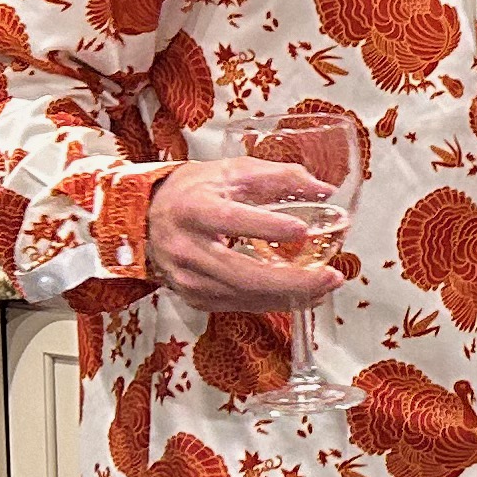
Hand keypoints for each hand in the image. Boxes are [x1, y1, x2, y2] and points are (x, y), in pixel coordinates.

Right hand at [144, 161, 349, 314]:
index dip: (268, 227)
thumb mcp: (231, 171)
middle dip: (292, 280)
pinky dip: (274, 302)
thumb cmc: (191, 192)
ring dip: (291, 295)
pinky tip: (301, 294)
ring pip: (245, 295)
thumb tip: (324, 188)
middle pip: (242, 273)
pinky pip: (240, 305)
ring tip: (325, 285)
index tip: (303, 230)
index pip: (232, 220)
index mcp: (195, 209)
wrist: (146, 219)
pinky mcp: (195, 298)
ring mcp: (189, 279)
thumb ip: (279, 177)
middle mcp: (188, 248)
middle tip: (330, 275)